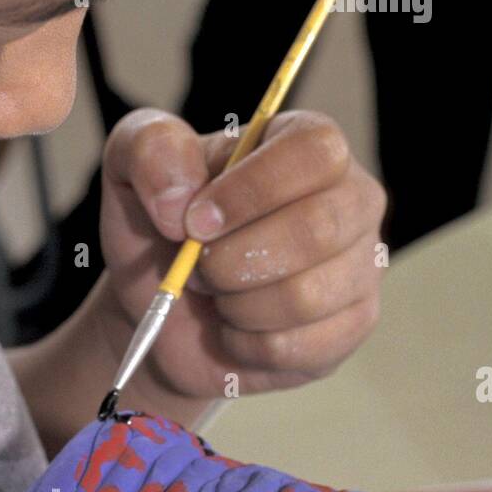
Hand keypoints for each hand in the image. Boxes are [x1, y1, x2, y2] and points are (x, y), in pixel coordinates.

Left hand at [99, 107, 387, 400]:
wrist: (165, 309)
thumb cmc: (160, 230)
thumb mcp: (132, 167)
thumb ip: (149, 148)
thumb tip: (179, 198)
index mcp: (307, 144)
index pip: (312, 153)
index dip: (249, 191)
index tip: (194, 222)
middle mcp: (351, 199)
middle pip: (317, 229)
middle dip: (232, 261)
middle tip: (196, 267)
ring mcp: (360, 266)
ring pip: (306, 296)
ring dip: (237, 306)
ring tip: (217, 295)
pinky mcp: (351, 327)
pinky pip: (302, 346)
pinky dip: (248, 346)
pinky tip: (236, 330)